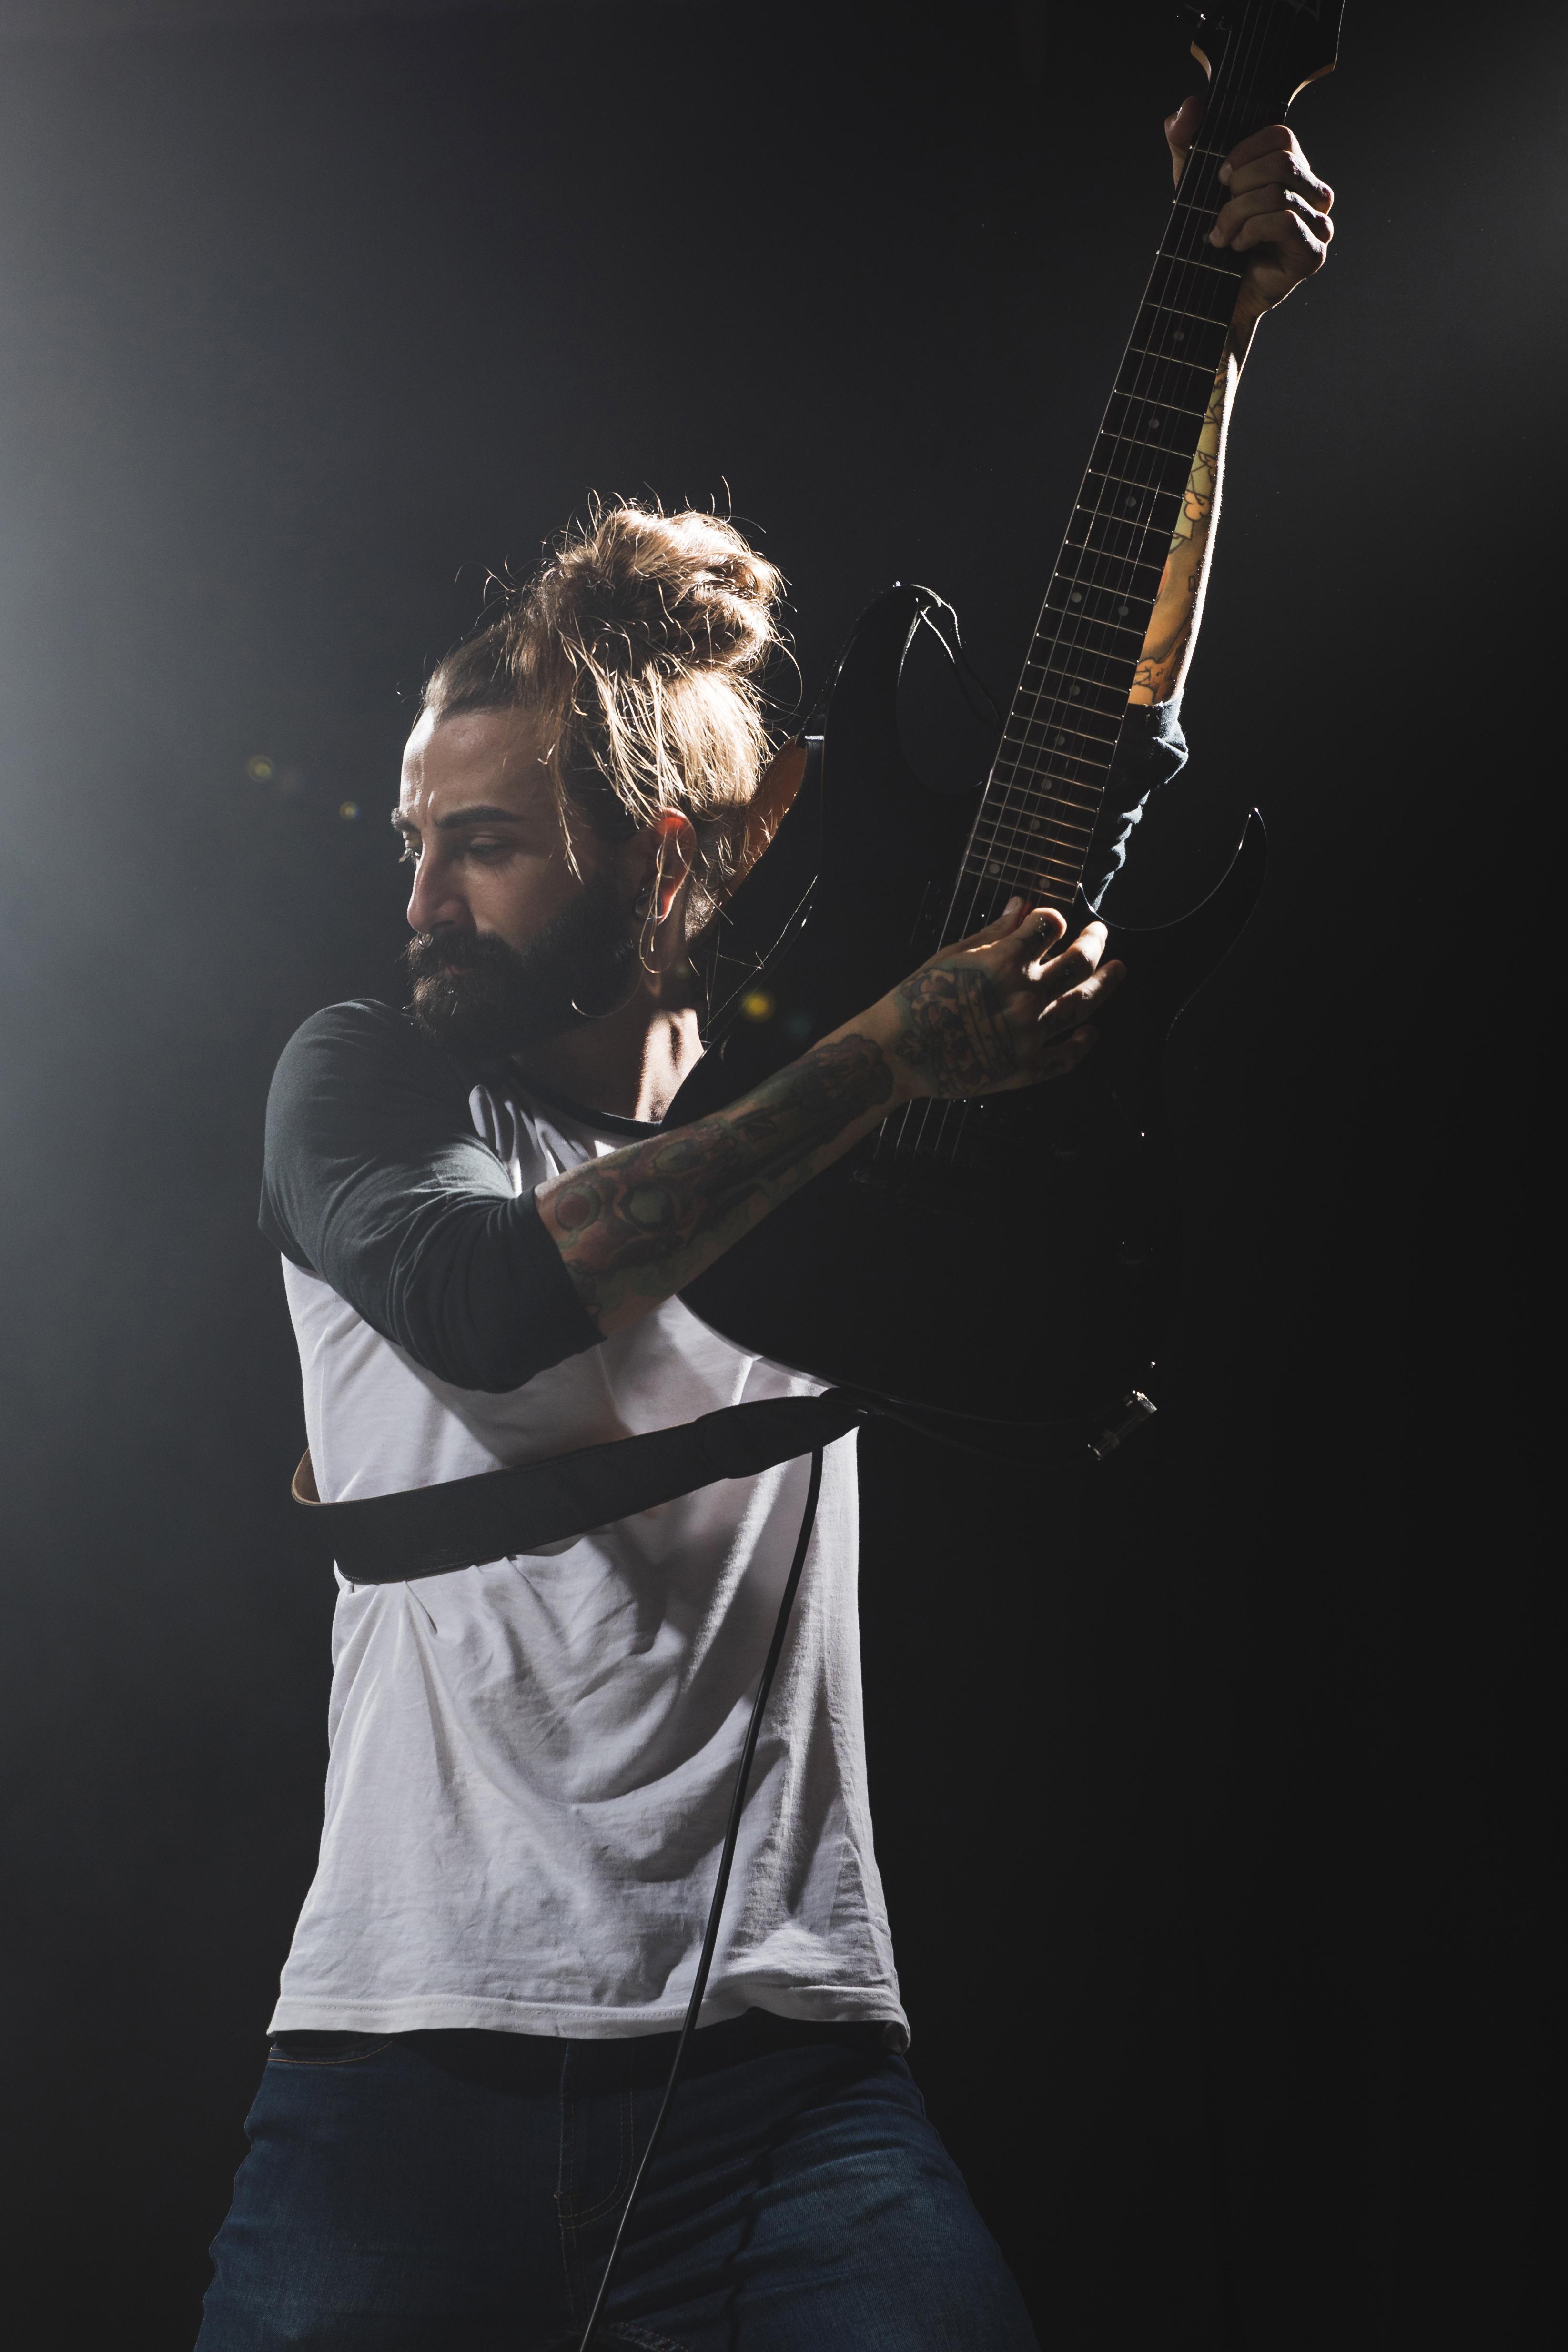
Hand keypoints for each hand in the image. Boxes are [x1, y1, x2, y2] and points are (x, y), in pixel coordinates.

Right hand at [865, 898, 1124, 1101]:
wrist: (897, 1053)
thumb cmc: (917, 998)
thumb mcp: (952, 955)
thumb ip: (993, 932)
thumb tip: (1023, 904)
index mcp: (1005, 961)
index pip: (1051, 925)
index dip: (1054, 919)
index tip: (1052, 922)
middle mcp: (1025, 995)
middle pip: (1079, 961)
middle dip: (1095, 941)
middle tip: (1100, 933)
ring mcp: (1030, 1034)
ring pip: (1083, 1004)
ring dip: (1106, 984)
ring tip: (1119, 970)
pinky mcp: (1026, 1068)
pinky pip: (1067, 1057)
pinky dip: (1084, 1044)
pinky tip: (1092, 1032)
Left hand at [1164, 94, 1333, 338]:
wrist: (1206, 299)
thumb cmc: (1207, 240)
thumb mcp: (1190, 184)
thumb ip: (1186, 141)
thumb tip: (1189, 105)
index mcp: (1293, 171)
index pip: (1281, 135)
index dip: (1243, 152)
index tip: (1220, 180)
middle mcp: (1314, 193)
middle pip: (1281, 162)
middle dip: (1237, 187)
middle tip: (1219, 213)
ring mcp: (1319, 223)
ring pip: (1278, 192)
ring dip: (1236, 215)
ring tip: (1222, 237)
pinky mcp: (1313, 252)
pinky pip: (1285, 221)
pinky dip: (1251, 231)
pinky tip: (1238, 247)